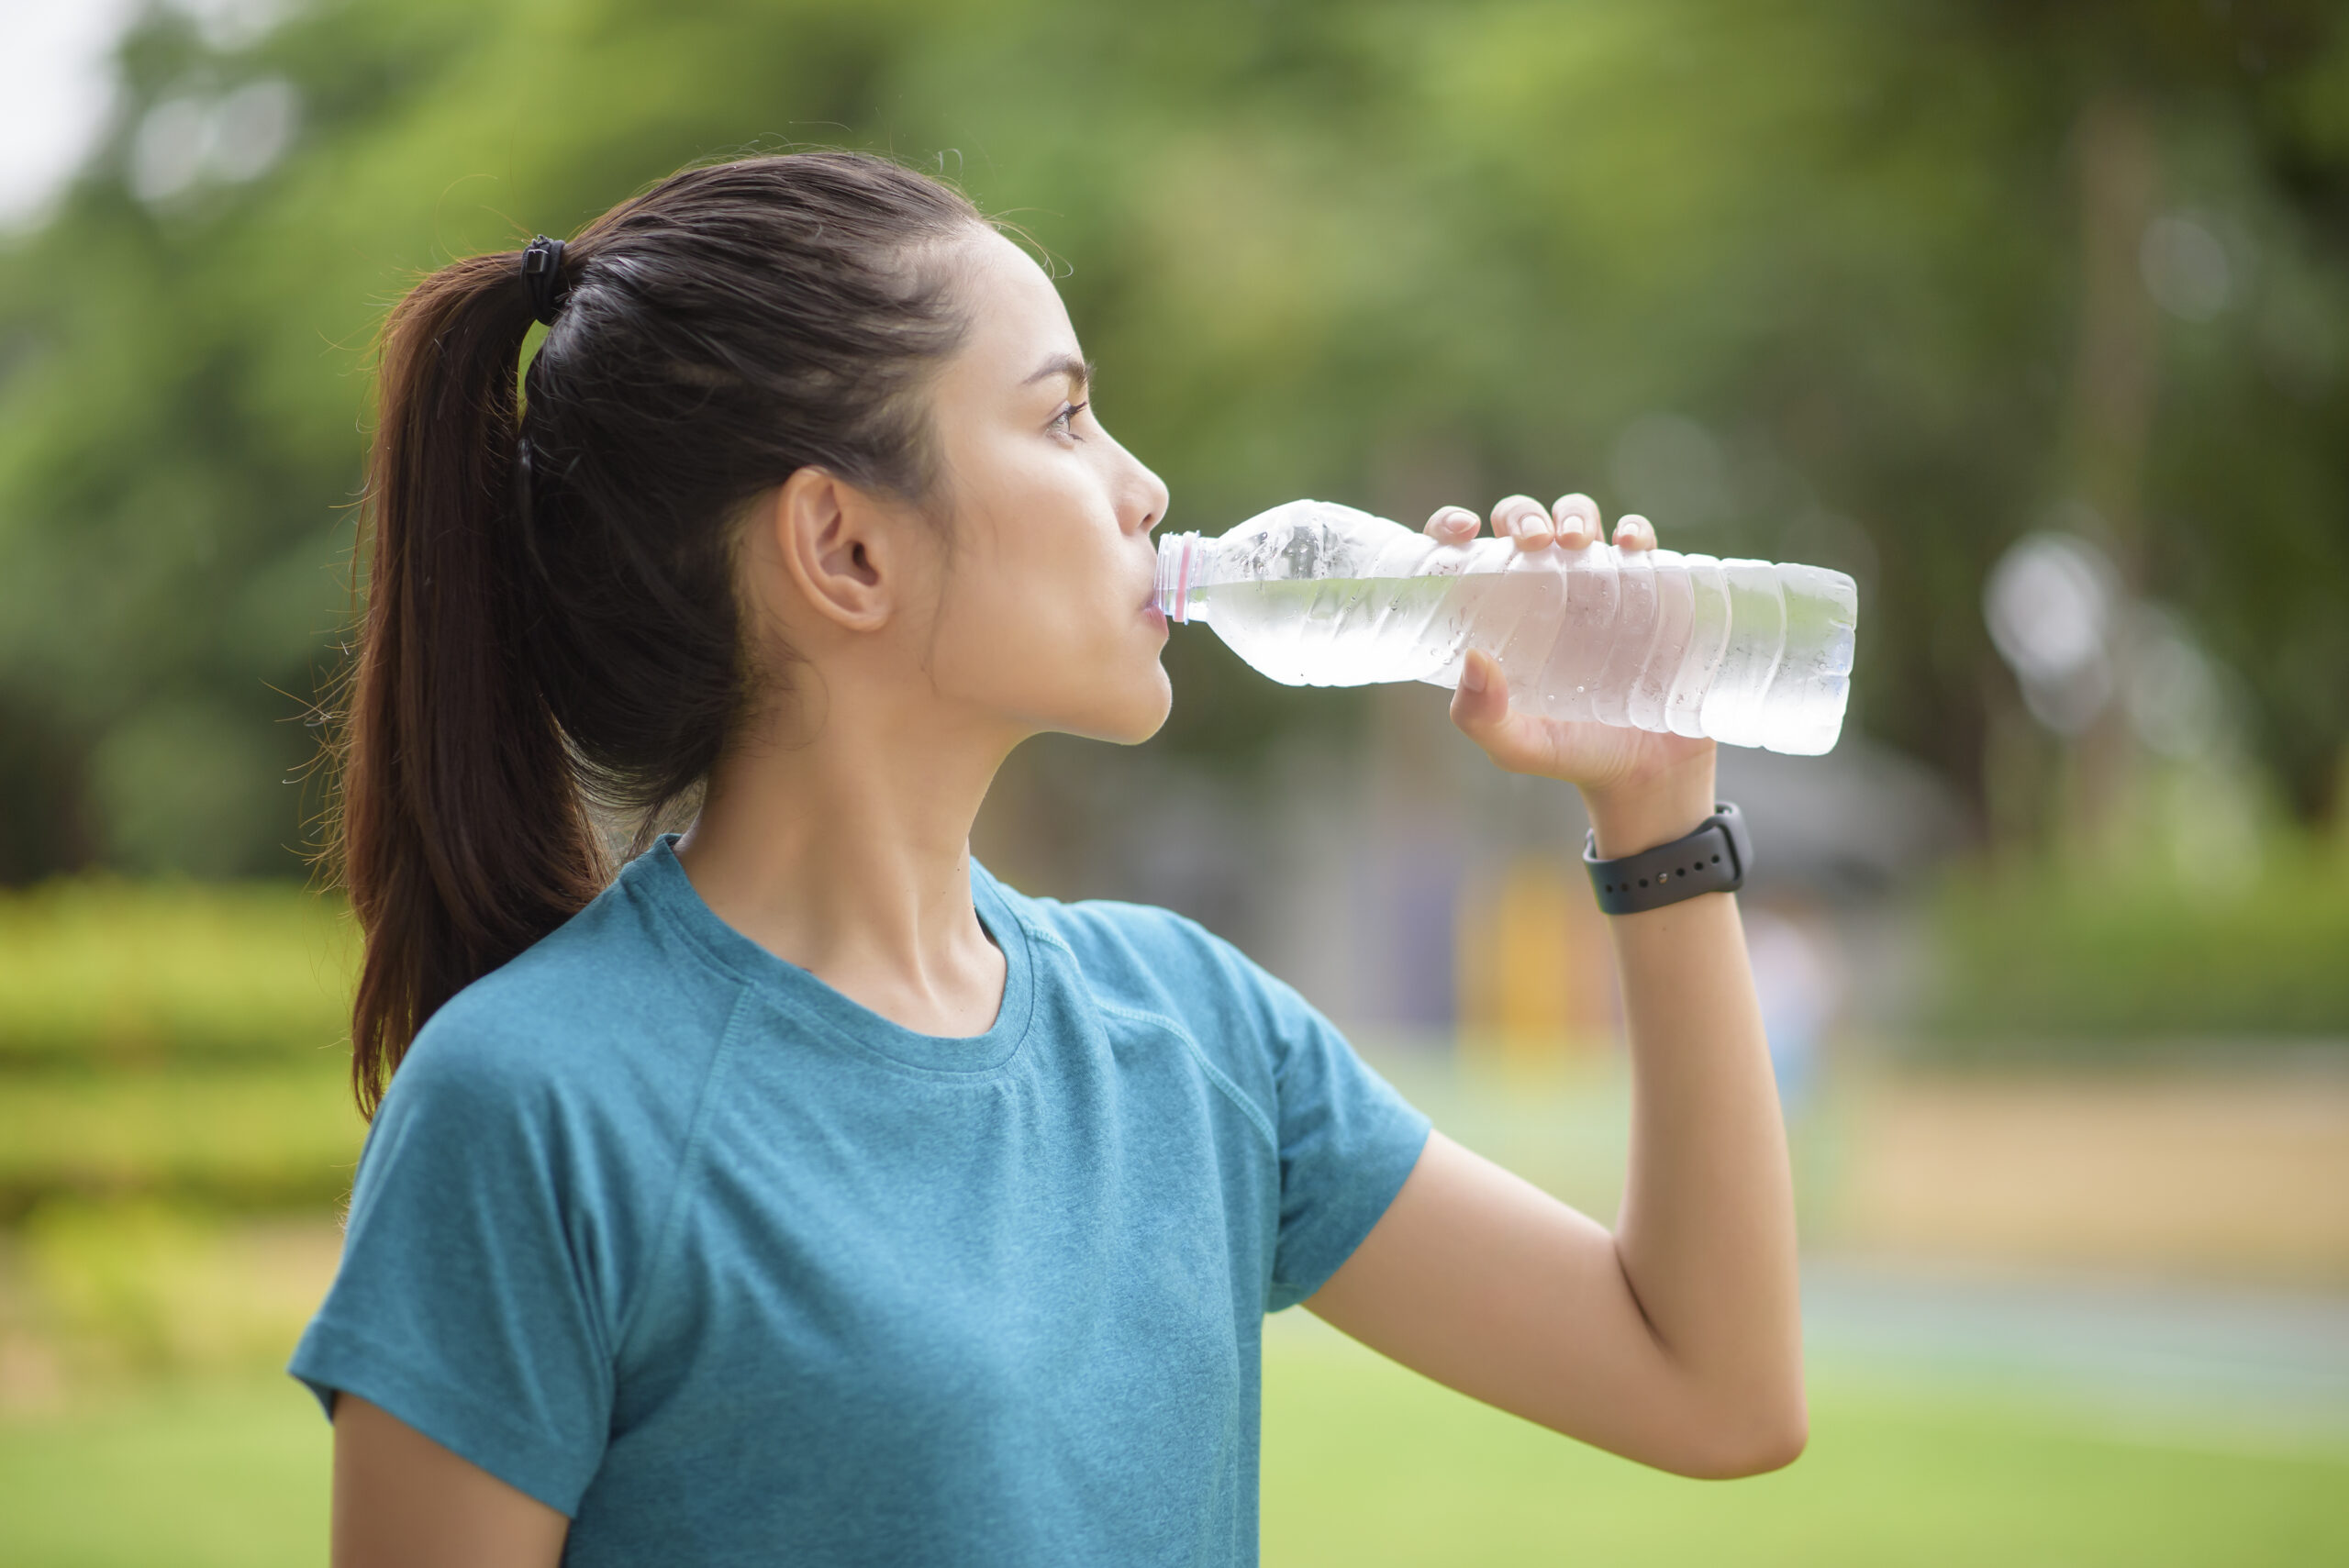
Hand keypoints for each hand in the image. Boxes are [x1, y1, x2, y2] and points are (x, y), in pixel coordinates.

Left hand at [1423, 493, 1718, 854]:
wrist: (1648, 775)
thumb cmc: (1571, 755)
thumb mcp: (1517, 747)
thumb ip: (1482, 717)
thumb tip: (1473, 657)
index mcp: (1498, 615)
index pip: (1464, 555)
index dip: (1450, 526)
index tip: (1461, 530)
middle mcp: (1543, 590)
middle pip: (1522, 522)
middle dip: (1523, 516)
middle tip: (1532, 542)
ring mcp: (1597, 585)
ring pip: (1578, 518)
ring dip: (1574, 514)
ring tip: (1577, 543)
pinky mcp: (1649, 589)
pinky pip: (1641, 542)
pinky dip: (1636, 531)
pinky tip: (1633, 548)